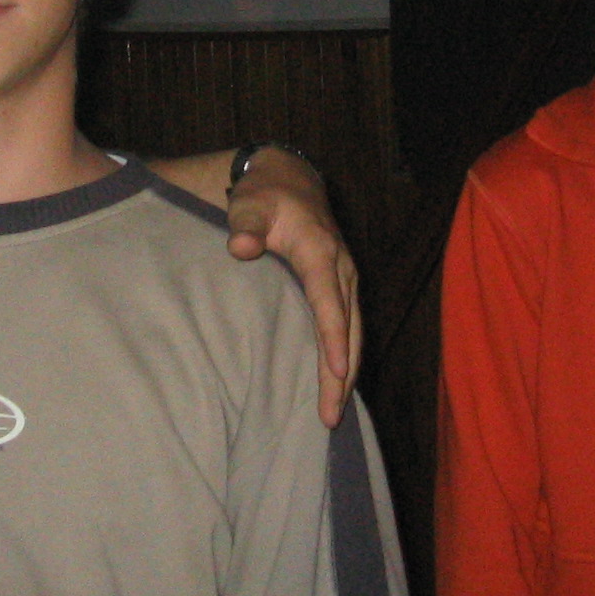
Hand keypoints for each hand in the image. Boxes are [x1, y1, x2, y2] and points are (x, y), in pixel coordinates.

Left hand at [224, 148, 361, 425]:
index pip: (329, 303)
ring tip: (333, 413)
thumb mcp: (250, 203)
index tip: (335, 371)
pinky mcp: (341, 288)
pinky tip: (335, 384)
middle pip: (348, 329)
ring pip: (353, 333)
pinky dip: (345, 358)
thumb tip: (241, 247)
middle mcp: (342, 270)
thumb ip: (245, 224)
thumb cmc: (265, 195)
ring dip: (345, 373)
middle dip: (341, 374)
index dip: (333, 338)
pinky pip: (348, 328)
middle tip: (330, 415)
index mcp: (321, 253)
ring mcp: (345, 280)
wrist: (290, 179)